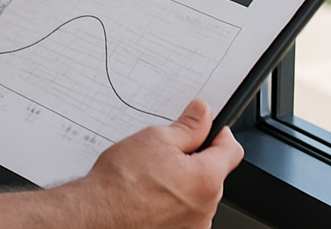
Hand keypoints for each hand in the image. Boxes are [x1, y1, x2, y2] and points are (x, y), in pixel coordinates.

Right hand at [82, 99, 242, 228]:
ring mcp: (194, 227)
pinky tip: (152, 195)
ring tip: (154, 176)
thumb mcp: (156, 138)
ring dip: (185, 182)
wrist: (98, 215)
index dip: (219, 133)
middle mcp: (206, 209)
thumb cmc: (123, 181)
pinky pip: (186, 213)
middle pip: (214, 173)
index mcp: (206, 180)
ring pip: (199, 195)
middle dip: (196, 159)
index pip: (232, 149)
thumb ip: (188, 126)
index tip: (208, 127)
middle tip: (168, 151)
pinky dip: (174, 202)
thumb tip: (203, 113)